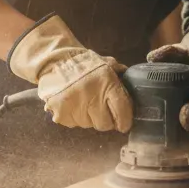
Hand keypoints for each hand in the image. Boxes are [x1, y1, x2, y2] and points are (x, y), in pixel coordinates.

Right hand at [8, 14, 132, 132]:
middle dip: (106, 119)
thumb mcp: (106, 64)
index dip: (125, 121)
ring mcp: (74, 107)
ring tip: (83, 102)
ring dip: (89, 118)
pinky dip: (75, 118)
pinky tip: (73, 105)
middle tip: (100, 109)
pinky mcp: (61, 114)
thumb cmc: (83, 64)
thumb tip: (134, 84)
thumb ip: (120, 75)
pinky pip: (74, 124)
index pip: (122, 111)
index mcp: (106, 83)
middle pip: (105, 124)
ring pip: (89, 125)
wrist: (54, 62)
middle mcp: (91, 96)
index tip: (124, 124)